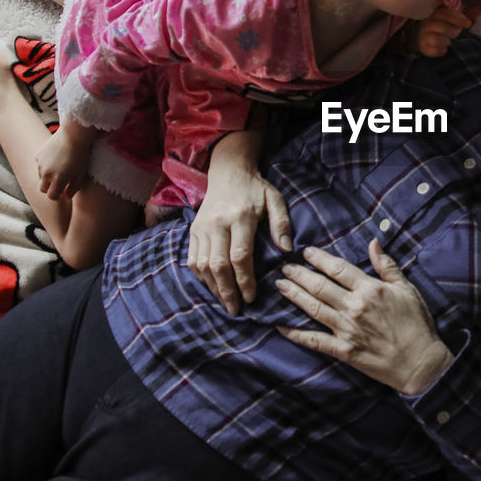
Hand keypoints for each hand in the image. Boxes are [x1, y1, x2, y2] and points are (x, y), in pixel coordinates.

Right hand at [35, 125, 89, 199]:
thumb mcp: (81, 173)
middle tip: (60, 183)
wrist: (73, 134)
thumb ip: (74, 188)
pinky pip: (39, 167)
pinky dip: (45, 167)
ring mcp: (40, 164)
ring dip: (47, 177)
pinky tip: (56, 159)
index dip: (58, 196)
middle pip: (42, 189)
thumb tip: (66, 196)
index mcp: (58, 180)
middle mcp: (46, 174)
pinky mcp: (38, 156)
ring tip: (60, 169)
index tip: (63, 192)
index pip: (51, 196)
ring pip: (40, 178)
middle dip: (50, 188)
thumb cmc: (81, 155)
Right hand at [187, 130, 291, 314]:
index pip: (240, 256)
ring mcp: (202, 228)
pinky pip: (193, 259)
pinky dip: (201, 277)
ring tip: (225, 303)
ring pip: (202, 265)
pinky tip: (212, 288)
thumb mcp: (275, 199)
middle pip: (218, 265)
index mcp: (240, 217)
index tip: (252, 297)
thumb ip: (282, 224)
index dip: (245, 280)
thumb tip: (287, 250)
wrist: (228, 171)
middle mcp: (217, 224)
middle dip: (227, 291)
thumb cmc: (255, 188)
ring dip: (213, 288)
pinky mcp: (193, 231)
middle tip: (236, 309)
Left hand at [276, 240, 452, 394]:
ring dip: (294, 296)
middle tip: (284, 267)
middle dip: (299, 275)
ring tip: (280, 286)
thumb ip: (387, 266)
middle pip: (320, 286)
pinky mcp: (343, 351)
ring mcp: (346, 330)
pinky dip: (296, 334)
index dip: (319, 259)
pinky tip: (281, 326)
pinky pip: (314, 340)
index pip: (338, 269)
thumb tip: (373, 243)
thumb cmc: (417, 324)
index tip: (306, 252)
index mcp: (371, 289)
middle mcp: (354, 307)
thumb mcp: (407, 289)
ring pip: (313, 308)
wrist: (420, 362)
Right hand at [416, 6, 471, 56]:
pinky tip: (445, 49)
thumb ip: (456, 20)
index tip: (468, 24)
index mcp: (433, 15)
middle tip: (457, 34)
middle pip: (441, 26)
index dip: (458, 18)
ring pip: (436, 39)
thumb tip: (468, 23)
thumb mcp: (447, 21)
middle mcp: (426, 24)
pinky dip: (442, 51)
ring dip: (446, 41)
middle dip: (453, 31)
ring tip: (449, 42)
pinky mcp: (424, 48)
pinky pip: (434, 51)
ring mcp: (423, 36)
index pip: (444, 13)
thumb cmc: (441, 29)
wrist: (425, 39)